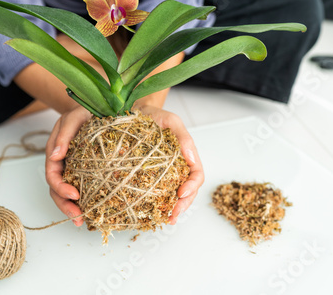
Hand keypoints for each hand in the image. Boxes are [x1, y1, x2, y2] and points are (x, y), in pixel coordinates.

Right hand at [45, 106, 90, 225]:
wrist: (99, 109)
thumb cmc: (84, 111)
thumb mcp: (73, 117)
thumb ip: (64, 134)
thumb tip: (56, 155)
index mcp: (56, 152)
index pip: (52, 174)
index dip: (60, 187)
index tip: (75, 195)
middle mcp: (62, 163)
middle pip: (57, 189)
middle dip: (65, 205)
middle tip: (78, 217)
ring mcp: (73, 169)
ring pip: (67, 193)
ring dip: (72, 208)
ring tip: (82, 221)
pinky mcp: (86, 172)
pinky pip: (83, 188)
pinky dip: (85, 201)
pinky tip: (92, 211)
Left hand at [136, 105, 204, 224]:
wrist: (136, 112)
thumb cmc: (156, 115)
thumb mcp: (171, 121)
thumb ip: (183, 137)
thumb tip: (192, 157)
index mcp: (187, 156)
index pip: (196, 176)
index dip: (192, 187)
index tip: (181, 193)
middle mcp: (178, 167)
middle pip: (187, 191)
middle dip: (183, 205)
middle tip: (173, 216)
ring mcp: (164, 173)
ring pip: (173, 195)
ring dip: (171, 209)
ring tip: (165, 219)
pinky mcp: (149, 175)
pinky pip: (155, 191)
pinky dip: (155, 203)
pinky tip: (150, 212)